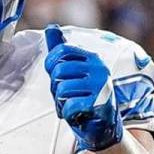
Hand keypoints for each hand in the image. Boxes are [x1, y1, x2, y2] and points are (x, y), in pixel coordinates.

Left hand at [43, 25, 122, 150]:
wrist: (102, 126)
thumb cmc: (83, 96)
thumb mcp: (71, 71)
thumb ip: (61, 50)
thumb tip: (51, 27)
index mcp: (92, 58)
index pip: (60, 51)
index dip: (51, 66)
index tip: (58, 77)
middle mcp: (99, 69)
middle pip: (58, 72)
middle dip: (56, 88)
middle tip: (69, 96)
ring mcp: (101, 86)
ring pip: (62, 90)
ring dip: (62, 102)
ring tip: (74, 104)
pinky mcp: (100, 104)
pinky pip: (69, 106)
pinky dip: (68, 113)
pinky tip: (79, 114)